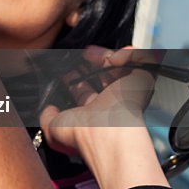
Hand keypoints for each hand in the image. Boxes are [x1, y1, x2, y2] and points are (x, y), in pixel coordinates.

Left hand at [40, 45, 167, 188]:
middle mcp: (111, 101)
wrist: (106, 134)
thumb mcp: (52, 127)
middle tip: (78, 56)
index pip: (84, 90)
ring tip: (89, 53)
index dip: (74, 77)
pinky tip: (112, 59)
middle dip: (87, 62)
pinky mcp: (142, 79)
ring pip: (117, 64)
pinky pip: (139, 58)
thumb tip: (47, 106)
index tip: (64, 68)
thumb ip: (46, 115)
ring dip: (102, 54)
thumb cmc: (81, 135)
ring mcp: (127, 90)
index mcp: (93, 112)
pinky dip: (125, 54)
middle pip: (100, 74)